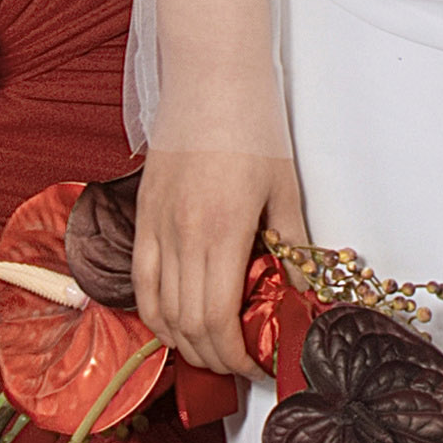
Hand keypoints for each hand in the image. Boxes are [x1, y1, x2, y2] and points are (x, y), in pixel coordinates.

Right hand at [134, 134, 298, 378]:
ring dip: (184, 342)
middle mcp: (180, 235)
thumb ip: (291, 248)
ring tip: (212, 349)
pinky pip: (140, 281)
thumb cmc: (253, 126)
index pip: (216, 321)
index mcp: (221, 231)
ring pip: (158, 311)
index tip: (257, 365)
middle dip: (214, 358)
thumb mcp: (285, 190)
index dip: (234, 357)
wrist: (211, 76)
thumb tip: (302, 296)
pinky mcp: (141, 215)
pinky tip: (176, 322)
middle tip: (241, 364)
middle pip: (187, 325)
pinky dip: (155, 314)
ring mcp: (155, 226)